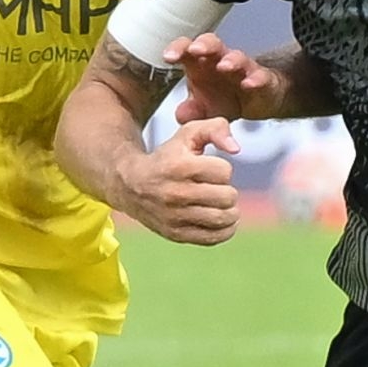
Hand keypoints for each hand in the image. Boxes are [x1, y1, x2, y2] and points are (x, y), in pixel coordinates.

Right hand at [113, 117, 240, 245]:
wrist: (131, 185)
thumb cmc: (167, 157)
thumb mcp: (187, 134)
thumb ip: (215, 129)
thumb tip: (236, 148)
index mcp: (179, 166)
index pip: (224, 171)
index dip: (221, 168)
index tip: (209, 169)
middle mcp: (176, 193)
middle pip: (227, 196)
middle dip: (227, 189)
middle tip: (216, 187)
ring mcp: (176, 217)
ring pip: (224, 218)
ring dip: (229, 210)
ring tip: (221, 203)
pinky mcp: (176, 234)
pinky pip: (215, 237)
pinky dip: (225, 229)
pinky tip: (220, 219)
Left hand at [165, 32, 276, 122]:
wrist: (256, 101)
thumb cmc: (224, 96)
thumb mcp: (204, 109)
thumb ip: (191, 112)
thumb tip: (181, 114)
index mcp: (200, 64)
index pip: (186, 49)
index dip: (177, 49)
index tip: (168, 57)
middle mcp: (220, 61)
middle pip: (211, 43)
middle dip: (203, 44)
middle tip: (195, 49)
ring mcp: (242, 68)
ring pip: (237, 56)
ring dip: (230, 59)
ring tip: (224, 66)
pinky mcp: (263, 79)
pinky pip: (261, 75)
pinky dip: (255, 79)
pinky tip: (249, 84)